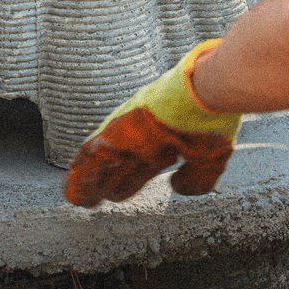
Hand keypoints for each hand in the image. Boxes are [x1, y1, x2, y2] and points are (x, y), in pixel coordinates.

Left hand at [65, 40, 241, 207]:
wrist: (207, 89)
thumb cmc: (214, 115)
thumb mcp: (211, 156)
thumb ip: (197, 178)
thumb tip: (176, 187)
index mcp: (166, 138)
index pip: (142, 166)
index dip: (130, 181)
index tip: (117, 194)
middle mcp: (145, 135)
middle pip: (119, 166)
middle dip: (105, 184)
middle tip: (90, 200)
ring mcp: (130, 131)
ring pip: (102, 162)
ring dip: (89, 182)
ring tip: (76, 199)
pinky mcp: (117, 130)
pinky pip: (93, 156)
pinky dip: (82, 174)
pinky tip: (73, 190)